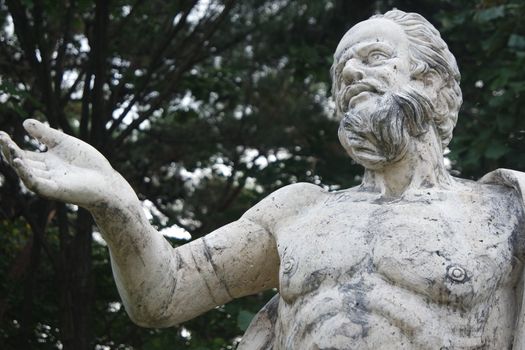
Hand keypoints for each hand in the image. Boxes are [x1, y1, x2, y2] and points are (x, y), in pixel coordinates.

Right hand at [0, 119, 131, 208]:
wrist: (106, 181)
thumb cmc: (88, 163)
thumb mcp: (64, 143)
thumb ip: (45, 134)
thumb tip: (25, 122)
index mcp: (46, 162)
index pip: (23, 153)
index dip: (10, 145)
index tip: (0, 134)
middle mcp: (44, 172)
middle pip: (21, 162)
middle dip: (9, 150)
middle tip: (1, 138)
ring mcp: (49, 182)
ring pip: (26, 172)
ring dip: (16, 159)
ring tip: (8, 146)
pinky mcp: (55, 190)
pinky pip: (36, 184)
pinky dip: (26, 174)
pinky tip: (19, 162)